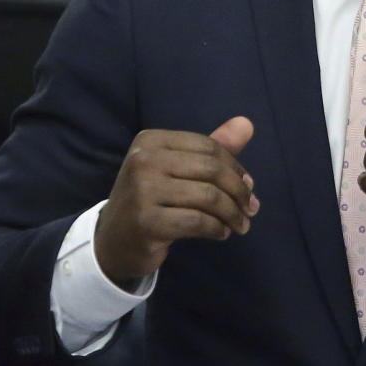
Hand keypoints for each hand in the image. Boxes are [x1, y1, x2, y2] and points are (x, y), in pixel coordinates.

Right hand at [94, 116, 256, 285]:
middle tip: (251, 208)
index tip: (250, 186)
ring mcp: (142, 191)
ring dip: (232, 213)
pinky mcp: (146, 222)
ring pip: (208, 197)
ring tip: (241, 224)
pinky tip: (221, 233)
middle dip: (239, 190)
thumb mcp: (178, 168)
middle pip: (211, 170)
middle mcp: (143, 160)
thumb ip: (213, 147)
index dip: (235, 167)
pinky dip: (217, 228)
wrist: (113, 241)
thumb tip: (248, 123)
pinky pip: (197, 222)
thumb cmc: (152, 199)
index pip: (208, 147)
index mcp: (151, 140)